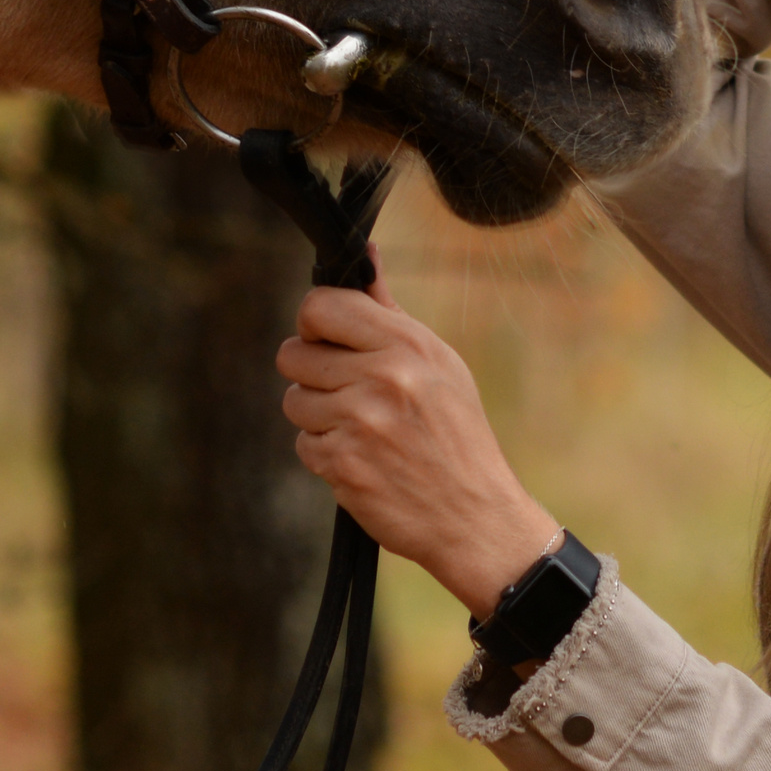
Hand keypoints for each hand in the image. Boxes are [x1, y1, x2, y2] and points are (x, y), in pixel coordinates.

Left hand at [276, 263, 559, 617]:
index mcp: (407, 345)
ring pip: (294, 401)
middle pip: (294, 354)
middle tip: (346, 392)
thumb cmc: (457, 434)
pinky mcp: (342, 464)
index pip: (320, 306)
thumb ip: (390, 312)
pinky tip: (363, 460)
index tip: (326, 340)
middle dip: (311, 374)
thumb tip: (366, 254)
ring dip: (318, 418)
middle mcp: (382, 377)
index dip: (314, 323)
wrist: (476, 516)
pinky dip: (326, 455)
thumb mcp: (439, 364)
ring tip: (362, 430)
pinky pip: (304, 445)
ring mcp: (360, 422)